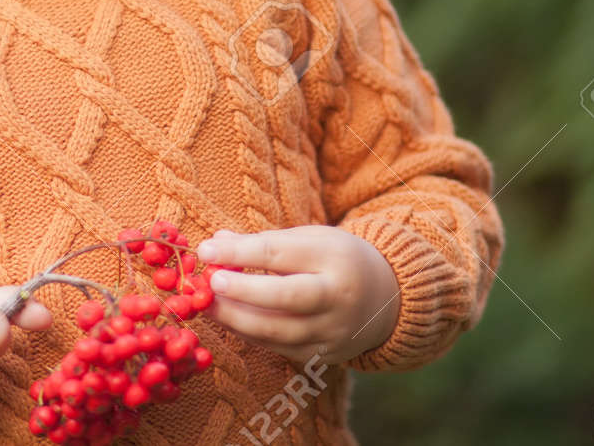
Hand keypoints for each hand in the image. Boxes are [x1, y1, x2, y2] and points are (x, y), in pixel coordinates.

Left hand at [195, 226, 399, 366]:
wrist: (386, 297)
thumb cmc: (336, 259)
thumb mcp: (310, 238)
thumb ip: (264, 242)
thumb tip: (216, 243)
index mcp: (334, 257)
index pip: (280, 254)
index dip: (239, 252)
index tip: (206, 250)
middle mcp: (338, 297)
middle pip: (285, 297)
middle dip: (242, 291)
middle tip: (209, 282)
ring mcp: (333, 331)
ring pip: (277, 331)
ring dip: (236, 318)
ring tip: (207, 304)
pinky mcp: (324, 356)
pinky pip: (278, 348)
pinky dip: (249, 334)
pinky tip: (229, 320)